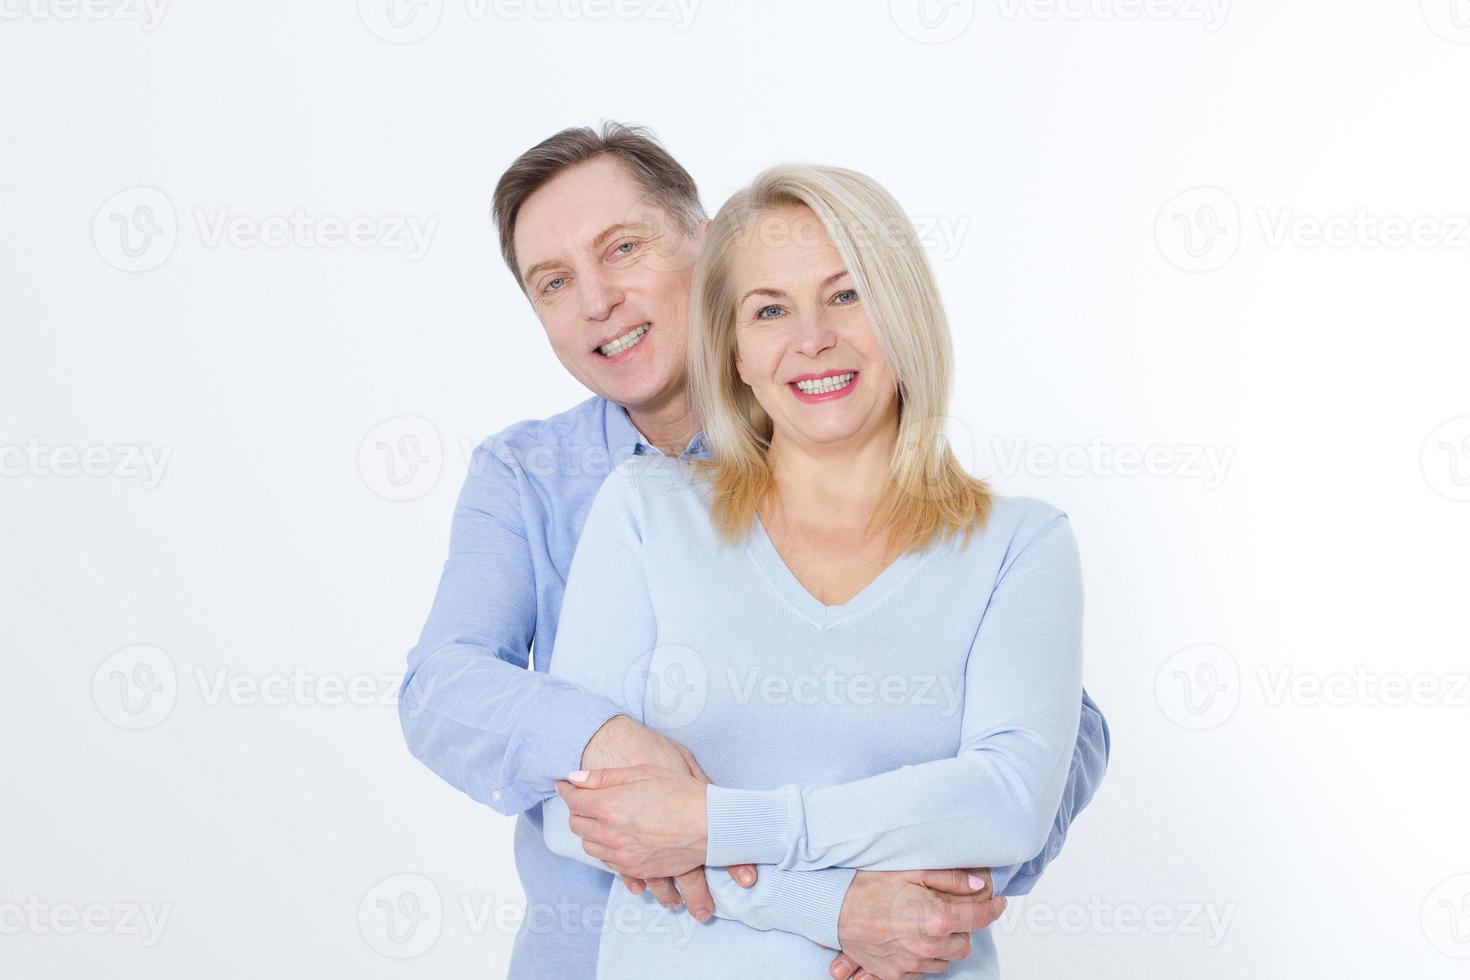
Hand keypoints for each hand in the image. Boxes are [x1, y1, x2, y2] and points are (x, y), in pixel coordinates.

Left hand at [578, 717, 756, 913]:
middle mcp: (611, 834)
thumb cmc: (682, 793)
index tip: (565, 785)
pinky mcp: (636, 869)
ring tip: (601, 817)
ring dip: (590, 831)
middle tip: (584, 799)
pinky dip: (606, 848)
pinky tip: (616, 837)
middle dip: (577, 810)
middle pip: (577, 825)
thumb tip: (575, 778)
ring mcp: (622, 855)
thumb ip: (604, 777)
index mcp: (610, 807)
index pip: (574, 800)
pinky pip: (608, 861)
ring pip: (590, 846)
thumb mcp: (643, 773)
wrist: (712, 826)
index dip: (567, 790)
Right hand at [829, 868, 1005, 979]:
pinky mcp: (895, 974)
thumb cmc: (868, 886)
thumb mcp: (910, 870)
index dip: (993, 908)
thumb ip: (950, 878)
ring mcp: (912, 964)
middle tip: (949, 909)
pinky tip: (911, 939)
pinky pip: (923, 971)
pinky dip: (924, 957)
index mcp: (936, 919)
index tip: (997, 902)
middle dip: (962, 927)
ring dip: (944, 944)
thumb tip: (979, 885)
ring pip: (946, 960)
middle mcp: (928, 947)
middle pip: (964, 943)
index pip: (979, 918)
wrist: (832, 909)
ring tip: (927, 923)